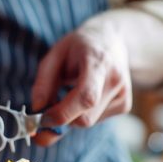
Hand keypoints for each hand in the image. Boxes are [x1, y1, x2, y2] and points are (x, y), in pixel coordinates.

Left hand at [31, 22, 131, 146]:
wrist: (112, 39)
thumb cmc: (79, 46)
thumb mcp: (55, 54)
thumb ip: (43, 82)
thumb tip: (38, 109)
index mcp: (98, 62)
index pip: (85, 97)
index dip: (62, 114)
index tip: (42, 119)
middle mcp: (115, 80)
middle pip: (85, 118)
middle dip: (61, 118)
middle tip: (47, 108)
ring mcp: (123, 95)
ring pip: (88, 122)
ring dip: (72, 115)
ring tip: (71, 91)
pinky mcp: (125, 105)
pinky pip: (96, 121)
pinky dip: (83, 113)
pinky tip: (84, 95)